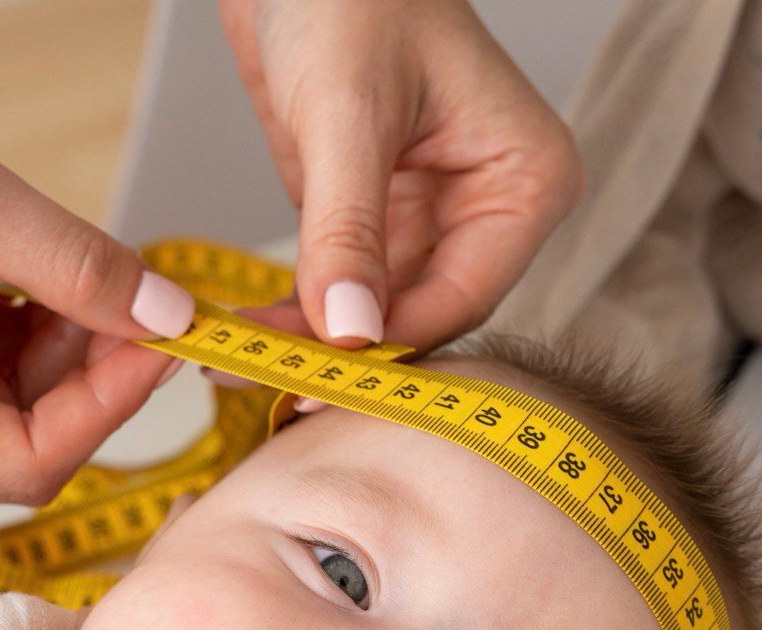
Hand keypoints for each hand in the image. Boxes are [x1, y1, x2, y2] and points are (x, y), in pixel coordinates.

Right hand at [0, 9, 193, 501]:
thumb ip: (78, 269)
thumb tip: (170, 316)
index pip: (25, 463)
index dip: (110, 407)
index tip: (169, 342)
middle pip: (24, 446)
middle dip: (91, 379)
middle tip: (147, 306)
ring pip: (16, 412)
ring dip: (66, 352)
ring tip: (90, 277)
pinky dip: (32, 335)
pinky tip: (45, 284)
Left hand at [217, 0, 582, 352]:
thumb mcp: (347, 112)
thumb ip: (348, 228)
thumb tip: (350, 332)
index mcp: (524, 182)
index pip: (462, 298)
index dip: (385, 345)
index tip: (310, 378)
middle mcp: (488, 214)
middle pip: (420, 319)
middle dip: (342, 355)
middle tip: (264, 384)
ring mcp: (431, 225)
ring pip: (376, 319)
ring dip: (310, 346)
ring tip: (237, 366)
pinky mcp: (375, 229)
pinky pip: (343, 295)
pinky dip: (298, 318)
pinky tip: (248, 337)